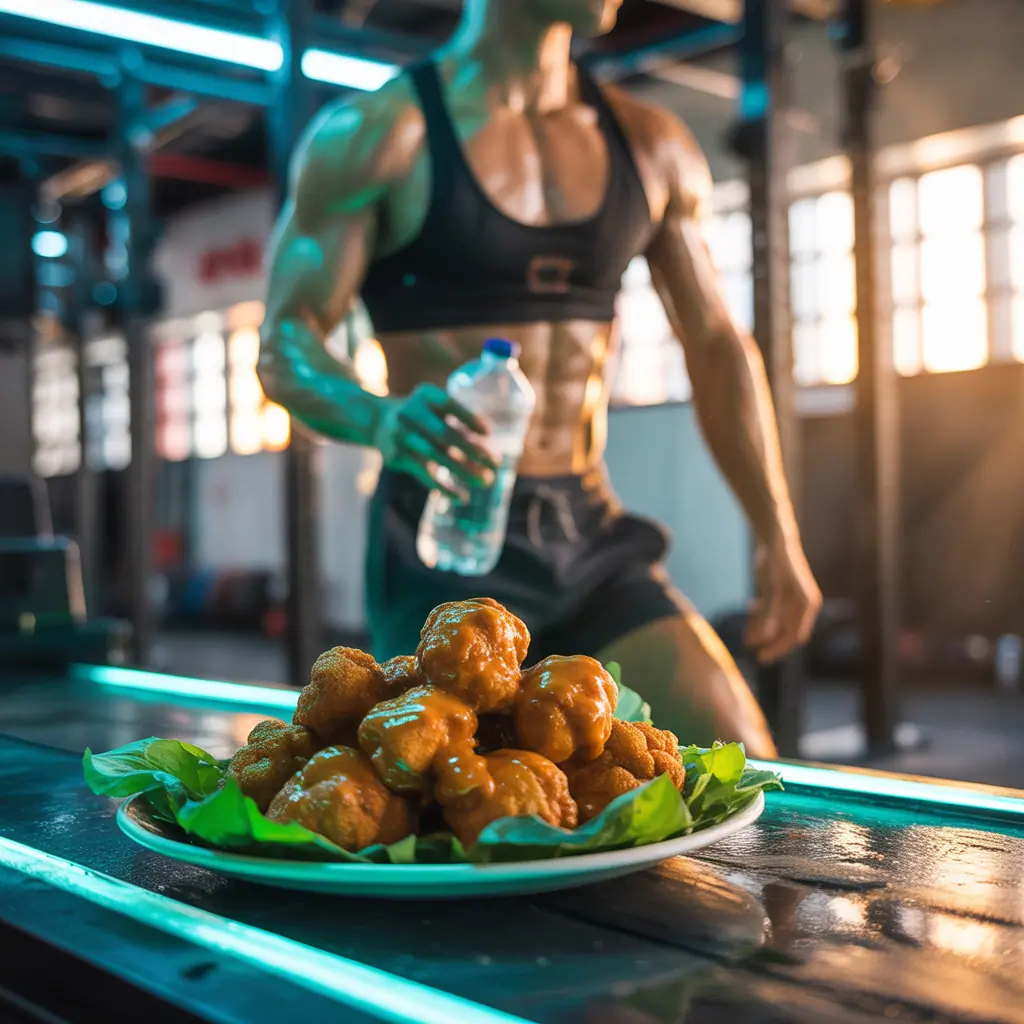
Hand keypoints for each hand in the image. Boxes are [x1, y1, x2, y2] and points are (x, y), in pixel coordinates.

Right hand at [374, 384, 497, 499]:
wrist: (377, 421)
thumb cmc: (421, 416)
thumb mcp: (435, 408)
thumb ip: (458, 423)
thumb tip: (488, 452)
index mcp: (426, 396)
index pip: (450, 405)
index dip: (469, 418)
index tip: (488, 432)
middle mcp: (411, 413)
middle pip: (446, 434)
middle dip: (473, 449)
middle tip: (496, 462)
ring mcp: (403, 435)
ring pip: (437, 456)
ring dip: (464, 470)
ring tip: (486, 480)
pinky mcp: (397, 457)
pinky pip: (424, 474)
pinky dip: (444, 487)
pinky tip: (461, 497)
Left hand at [744, 534, 821, 663]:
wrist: (775, 539)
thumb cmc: (776, 561)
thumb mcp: (771, 587)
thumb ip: (769, 611)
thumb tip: (766, 637)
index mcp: (807, 604)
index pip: (794, 635)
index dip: (778, 648)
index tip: (761, 658)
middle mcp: (803, 605)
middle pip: (787, 632)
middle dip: (769, 642)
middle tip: (751, 649)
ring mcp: (793, 601)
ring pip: (778, 624)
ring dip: (763, 632)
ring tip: (746, 638)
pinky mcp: (783, 596)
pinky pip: (773, 614)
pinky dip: (761, 620)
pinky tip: (749, 625)